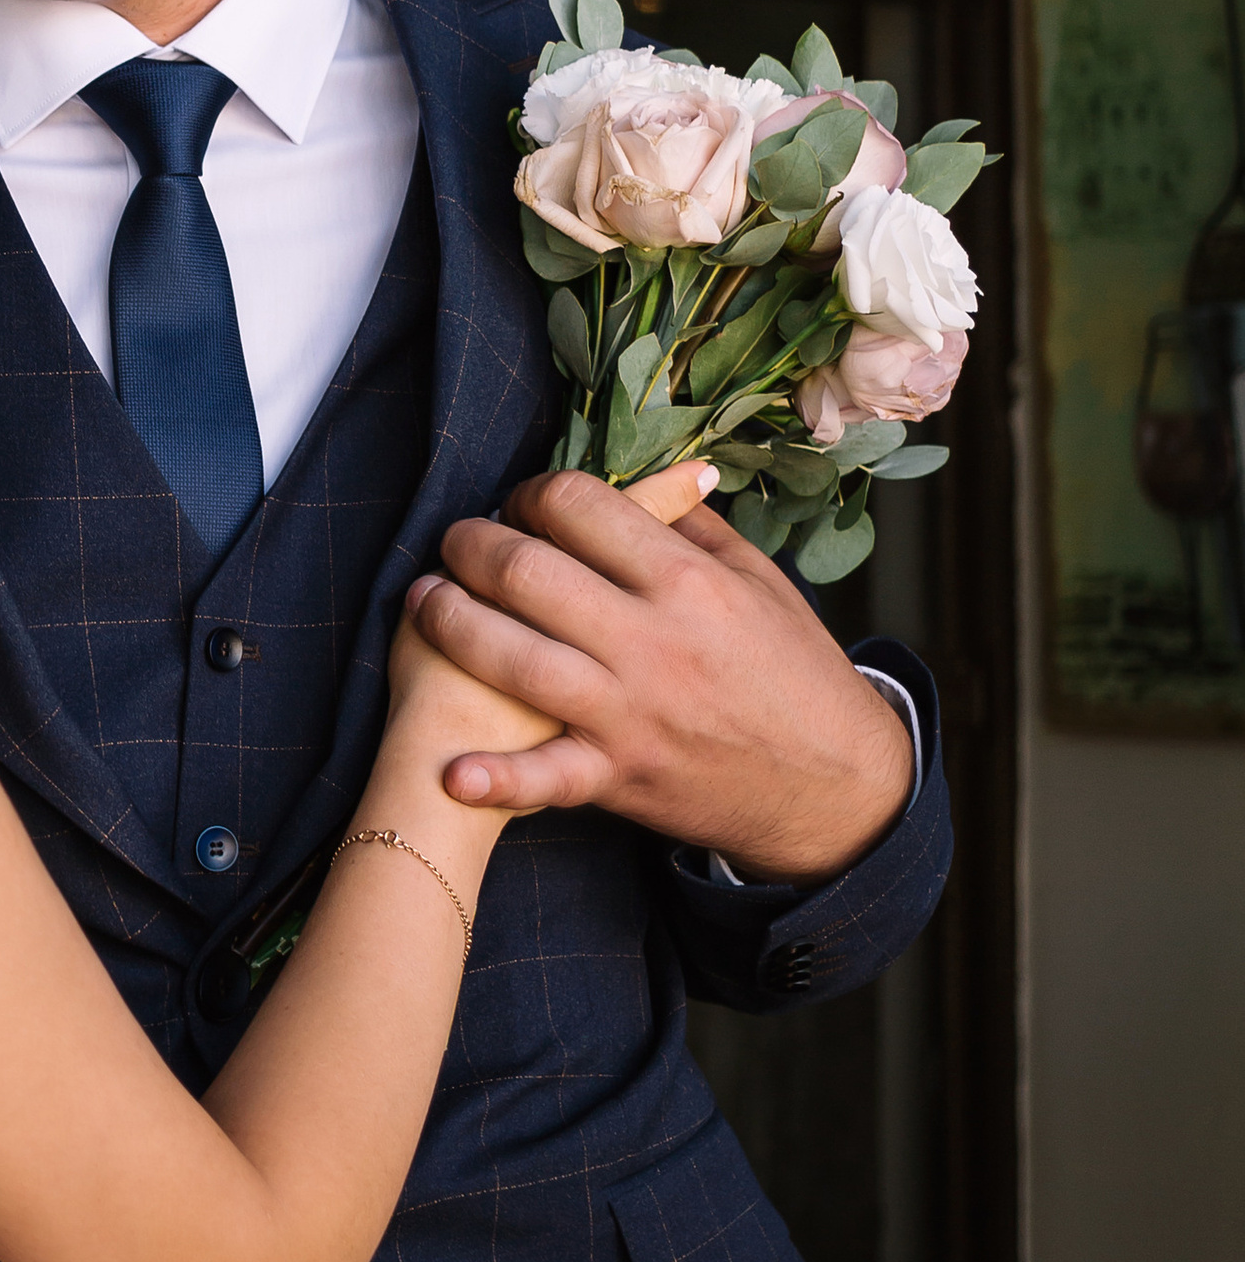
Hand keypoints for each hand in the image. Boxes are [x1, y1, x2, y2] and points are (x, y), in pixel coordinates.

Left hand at [404, 470, 911, 882]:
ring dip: (450, 624)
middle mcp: (653, 641)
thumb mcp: (761, 584)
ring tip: (423, 602)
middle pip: (526, 571)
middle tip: (454, 541)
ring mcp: (630, 712)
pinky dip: (496, 779)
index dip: (531, 494)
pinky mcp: (620, 777)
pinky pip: (545, 777)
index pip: (577, 507)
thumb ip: (696, 527)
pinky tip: (449, 768)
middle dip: (471, 545)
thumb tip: (650, 474)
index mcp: (689, 581)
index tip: (523, 504)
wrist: (837, 787)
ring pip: (513, 658)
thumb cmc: (796, 674)